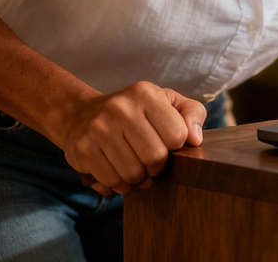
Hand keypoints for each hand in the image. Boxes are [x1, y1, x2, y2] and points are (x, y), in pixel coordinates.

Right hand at [60, 81, 206, 195]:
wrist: (82, 115)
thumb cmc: (134, 112)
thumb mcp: (167, 102)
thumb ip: (192, 113)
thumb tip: (195, 139)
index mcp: (145, 94)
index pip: (178, 135)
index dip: (176, 147)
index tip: (166, 145)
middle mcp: (120, 108)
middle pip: (155, 157)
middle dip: (157, 167)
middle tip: (150, 163)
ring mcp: (99, 128)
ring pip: (133, 174)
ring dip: (137, 178)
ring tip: (134, 167)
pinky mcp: (83, 149)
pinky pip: (112, 182)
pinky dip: (119, 184)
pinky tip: (117, 171)